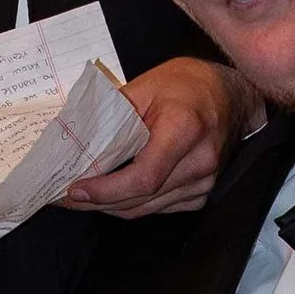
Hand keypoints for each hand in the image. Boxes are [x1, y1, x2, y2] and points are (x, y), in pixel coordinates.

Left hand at [67, 57, 264, 215]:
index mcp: (184, 129)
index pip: (143, 177)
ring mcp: (204, 181)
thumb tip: (75, 142)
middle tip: (65, 197)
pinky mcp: (201, 193)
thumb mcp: (144, 86)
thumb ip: (111, 116)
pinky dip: (133, 204)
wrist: (229, 95)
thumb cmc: (186, 84)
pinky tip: (113, 194)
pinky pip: (159, 208)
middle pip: (141, 198)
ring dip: (112, 206)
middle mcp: (199, 161)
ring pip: (147, 209)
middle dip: (98, 202)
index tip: (77, 189)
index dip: (106, 190)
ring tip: (82, 197)